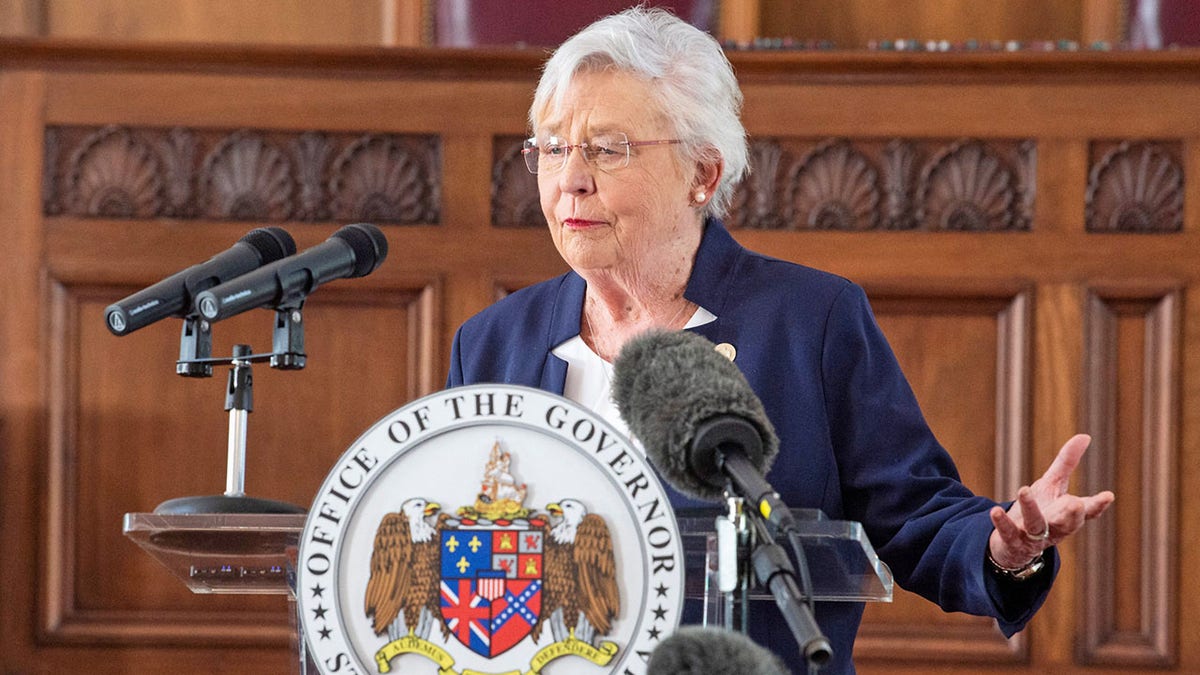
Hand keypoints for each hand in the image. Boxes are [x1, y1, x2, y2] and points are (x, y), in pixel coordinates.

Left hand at [987, 434, 1114, 568]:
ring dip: (1030, 508)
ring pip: (1036, 525)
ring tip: (1024, 489)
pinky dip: (1002, 523)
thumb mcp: (1053, 484)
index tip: (1107, 496)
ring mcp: (1034, 536)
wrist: (1016, 543)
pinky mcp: (1013, 541)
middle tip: (1075, 504)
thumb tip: (1085, 436)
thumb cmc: (1042, 509)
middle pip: (1067, 523)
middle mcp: (1055, 528)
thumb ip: (1067, 463)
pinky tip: (995, 511)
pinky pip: (1008, 533)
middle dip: (1071, 514)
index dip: (1097, 505)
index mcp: (1068, 515)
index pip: (1087, 512)